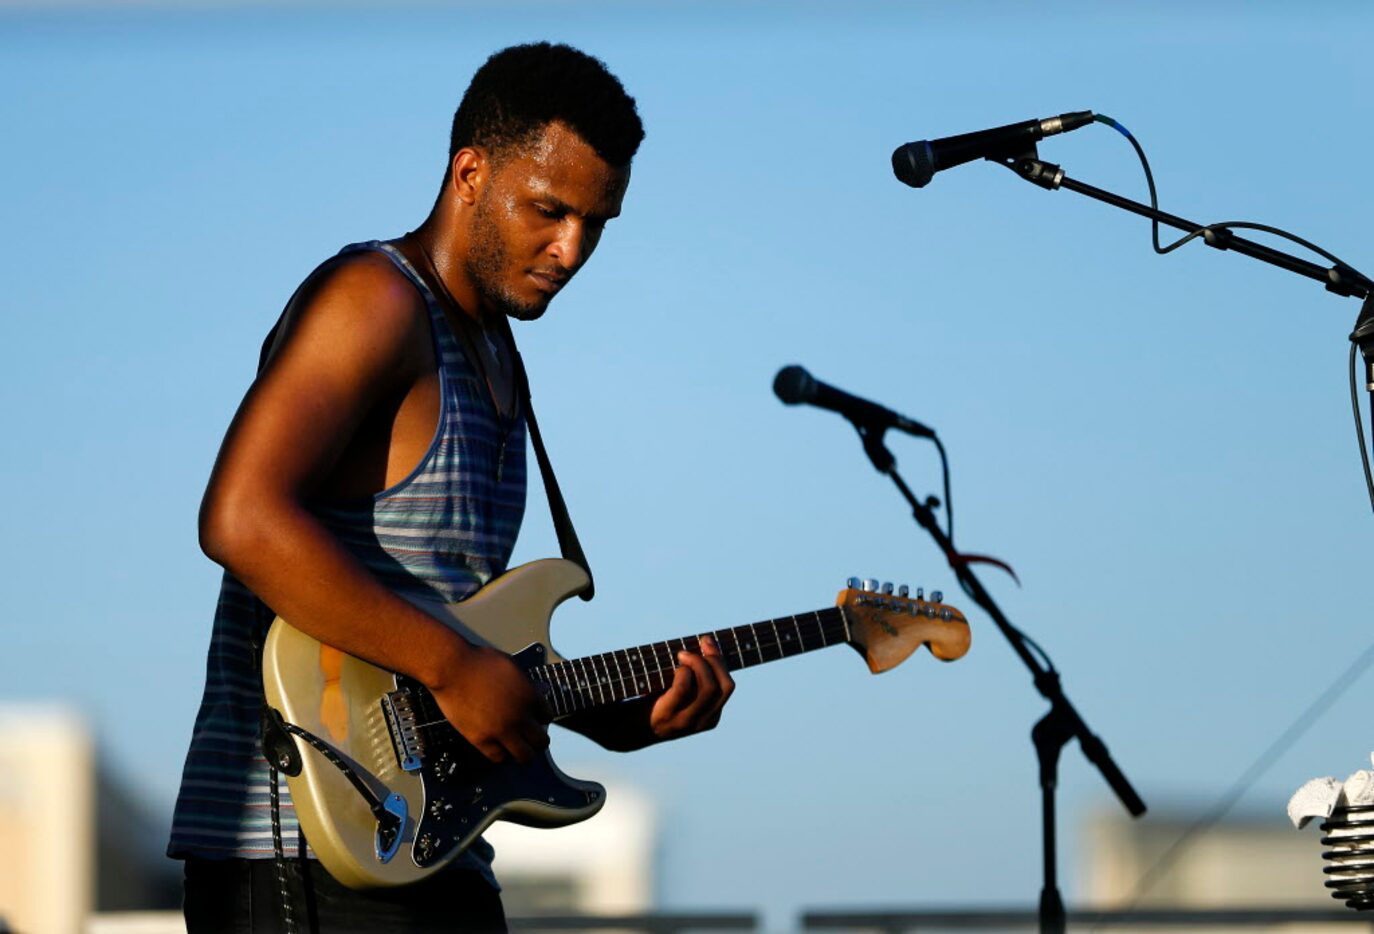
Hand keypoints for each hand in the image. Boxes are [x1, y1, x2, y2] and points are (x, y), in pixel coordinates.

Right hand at [429, 644, 549, 763]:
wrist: (452, 668)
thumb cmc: (478, 662)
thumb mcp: (511, 667)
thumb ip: (526, 684)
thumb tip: (538, 691)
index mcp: (530, 696)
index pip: (548, 717)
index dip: (542, 718)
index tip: (536, 719)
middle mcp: (519, 716)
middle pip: (541, 741)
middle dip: (539, 740)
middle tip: (534, 739)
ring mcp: (501, 730)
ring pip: (524, 755)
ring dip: (525, 753)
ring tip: (520, 749)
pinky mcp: (481, 739)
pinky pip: (499, 757)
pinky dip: (502, 755)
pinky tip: (501, 748)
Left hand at [648, 635, 734, 740]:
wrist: (629, 728)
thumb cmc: (655, 701)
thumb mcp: (681, 692)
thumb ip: (696, 676)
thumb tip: (708, 642)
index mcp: (711, 716)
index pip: (727, 686)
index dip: (721, 661)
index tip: (707, 642)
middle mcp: (703, 721)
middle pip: (724, 686)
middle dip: (714, 660)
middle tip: (697, 645)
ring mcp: (687, 721)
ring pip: (709, 687)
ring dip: (698, 663)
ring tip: (682, 655)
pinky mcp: (668, 715)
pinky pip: (684, 688)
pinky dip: (682, 672)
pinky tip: (675, 668)